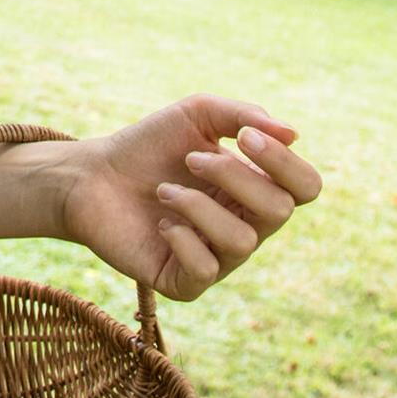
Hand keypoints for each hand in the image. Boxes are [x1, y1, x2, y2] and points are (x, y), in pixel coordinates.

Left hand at [60, 93, 322, 301]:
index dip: (284, 163)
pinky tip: (161, 223)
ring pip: (243, 240)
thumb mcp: (195, 115)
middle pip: (279, 210)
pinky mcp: (186, 282)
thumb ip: (242, 115)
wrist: (91, 174)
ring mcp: (220, 258)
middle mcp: (247, 227)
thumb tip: (293, 134)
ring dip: (197, 204)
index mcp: (256, 189)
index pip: (306, 187)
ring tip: (164, 189)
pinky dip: (182, 237)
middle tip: (191, 158)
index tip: (244, 137)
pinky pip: (206, 268)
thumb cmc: (147, 145)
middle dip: (234, 176)